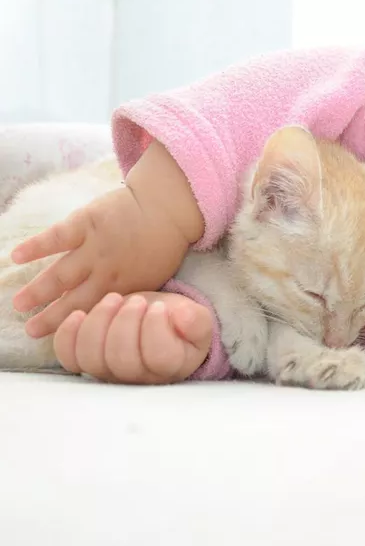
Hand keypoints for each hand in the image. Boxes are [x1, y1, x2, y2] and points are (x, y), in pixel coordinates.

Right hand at [11, 185, 189, 337]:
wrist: (168, 206)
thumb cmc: (164, 243)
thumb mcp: (154, 278)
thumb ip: (131, 294)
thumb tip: (113, 312)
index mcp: (126, 289)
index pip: (96, 314)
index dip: (77, 326)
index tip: (60, 339)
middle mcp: (107, 273)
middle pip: (73, 301)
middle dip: (50, 317)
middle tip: (30, 330)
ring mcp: (95, 247)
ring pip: (60, 274)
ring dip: (38, 290)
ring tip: (18, 304)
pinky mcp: (86, 222)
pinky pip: (56, 237)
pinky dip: (36, 247)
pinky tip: (15, 256)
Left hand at [53, 292, 211, 383]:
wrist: (159, 323)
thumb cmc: (179, 323)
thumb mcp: (198, 320)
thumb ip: (197, 320)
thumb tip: (183, 316)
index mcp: (171, 367)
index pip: (159, 357)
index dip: (155, 328)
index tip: (159, 307)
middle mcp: (138, 377)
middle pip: (122, 360)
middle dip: (126, 323)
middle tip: (138, 301)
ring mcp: (109, 372)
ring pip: (92, 358)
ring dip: (99, 323)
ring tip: (114, 299)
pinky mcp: (86, 361)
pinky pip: (69, 357)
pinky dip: (68, 335)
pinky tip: (79, 314)